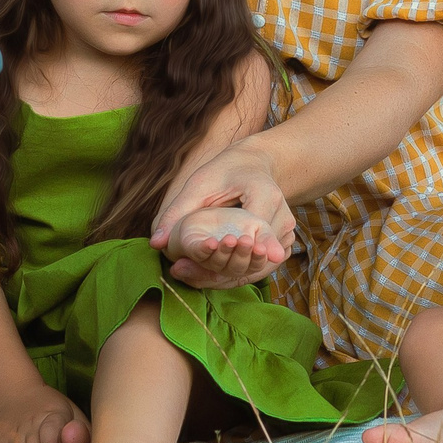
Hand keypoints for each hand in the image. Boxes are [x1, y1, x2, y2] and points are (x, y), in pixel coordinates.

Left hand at [151, 143, 296, 288]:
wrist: (256, 165)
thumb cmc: (227, 171)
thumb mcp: (201, 184)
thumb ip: (178, 211)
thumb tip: (155, 242)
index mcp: (266, 196)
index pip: (253, 233)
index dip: (230, 253)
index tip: (204, 267)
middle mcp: (283, 218)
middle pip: (255, 258)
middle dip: (221, 271)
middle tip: (184, 274)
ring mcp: (286, 234)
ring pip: (259, 268)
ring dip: (228, 277)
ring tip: (192, 277)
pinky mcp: (283, 244)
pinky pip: (260, 267)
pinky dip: (236, 273)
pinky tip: (210, 275)